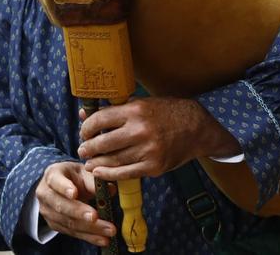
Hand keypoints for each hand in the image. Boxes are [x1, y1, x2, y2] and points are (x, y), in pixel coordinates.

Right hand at [36, 161, 115, 246]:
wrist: (63, 187)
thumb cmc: (75, 177)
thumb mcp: (84, 173)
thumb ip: (94, 181)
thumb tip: (111, 190)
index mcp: (52, 175)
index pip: (55, 181)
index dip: (64, 188)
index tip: (74, 193)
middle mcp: (45, 194)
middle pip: (61, 205)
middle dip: (79, 213)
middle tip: (95, 217)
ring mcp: (48, 211)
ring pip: (67, 222)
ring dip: (89, 228)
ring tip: (108, 230)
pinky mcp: (55, 225)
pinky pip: (72, 232)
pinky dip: (89, 236)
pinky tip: (103, 239)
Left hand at [78, 96, 240, 181]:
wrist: (196, 128)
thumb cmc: (165, 113)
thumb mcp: (141, 104)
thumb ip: (113, 109)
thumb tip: (84, 115)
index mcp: (135, 110)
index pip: (100, 120)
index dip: (87, 128)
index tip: (84, 133)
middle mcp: (140, 130)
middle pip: (102, 143)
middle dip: (87, 148)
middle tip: (82, 150)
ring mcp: (148, 150)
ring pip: (112, 160)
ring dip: (95, 163)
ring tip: (89, 163)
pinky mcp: (154, 166)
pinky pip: (125, 173)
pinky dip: (108, 174)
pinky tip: (99, 172)